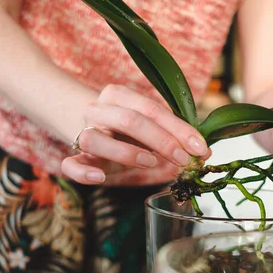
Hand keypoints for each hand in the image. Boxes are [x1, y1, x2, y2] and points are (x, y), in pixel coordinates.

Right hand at [61, 84, 209, 183]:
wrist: (79, 120)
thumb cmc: (123, 126)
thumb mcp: (146, 122)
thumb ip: (171, 133)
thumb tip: (202, 153)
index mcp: (119, 95)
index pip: (152, 109)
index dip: (178, 129)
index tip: (200, 148)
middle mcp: (98, 110)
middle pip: (130, 121)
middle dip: (162, 141)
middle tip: (183, 159)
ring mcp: (83, 132)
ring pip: (96, 139)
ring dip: (127, 152)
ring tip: (151, 162)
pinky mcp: (72, 156)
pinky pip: (70, 164)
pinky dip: (83, 172)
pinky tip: (100, 177)